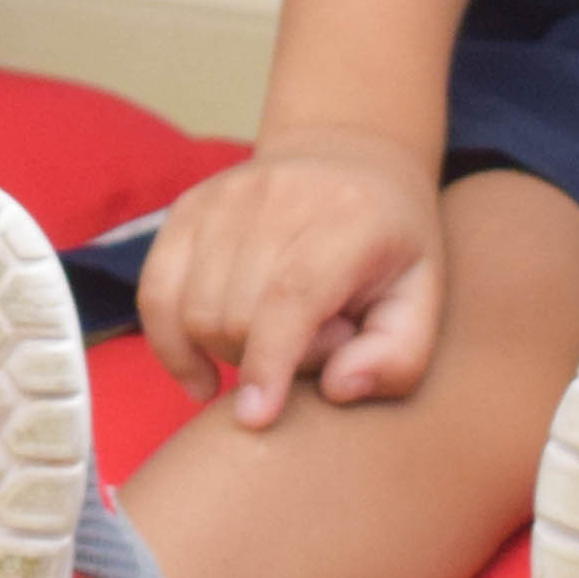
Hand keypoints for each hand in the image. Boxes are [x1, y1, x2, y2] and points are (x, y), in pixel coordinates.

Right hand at [133, 142, 446, 425]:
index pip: (292, 293)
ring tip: (275, 336)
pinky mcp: (188, 207)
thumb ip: (397, 357)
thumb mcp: (424, 301)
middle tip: (311, 347)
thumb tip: (337, 388)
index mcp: (349, 217)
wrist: (349, 158)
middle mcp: (279, 195)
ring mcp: (224, 196)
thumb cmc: (391, 247)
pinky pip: (154, 293)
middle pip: (236, 310)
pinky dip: (170, 344)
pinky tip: (201, 371)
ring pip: (192, 309)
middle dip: (264, 358)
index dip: (269, 360)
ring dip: (226, 349)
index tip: (255, 418)